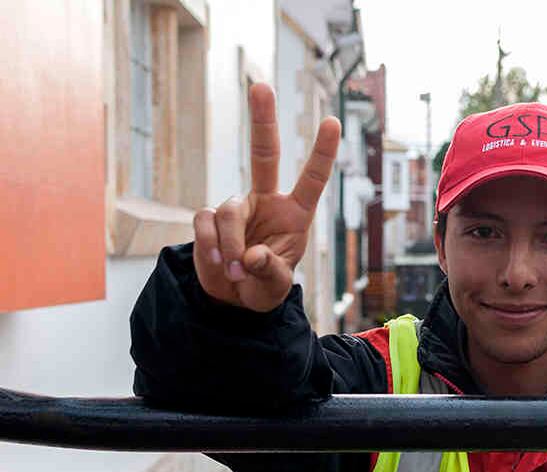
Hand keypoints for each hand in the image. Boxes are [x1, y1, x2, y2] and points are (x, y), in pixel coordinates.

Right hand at [193, 83, 341, 311]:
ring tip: (236, 270)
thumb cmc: (264, 288)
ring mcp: (237, 208)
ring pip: (229, 210)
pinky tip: (218, 264)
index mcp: (294, 215)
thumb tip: (251, 256)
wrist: (232, 301)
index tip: (332, 121)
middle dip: (262, 120)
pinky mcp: (208, 219)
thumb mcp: (274, 287)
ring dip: (231, 244)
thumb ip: (268, 271)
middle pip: (264, 154)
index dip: (322, 152)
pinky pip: (205, 223)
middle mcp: (266, 202)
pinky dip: (212, 246)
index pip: (312, 180)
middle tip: (261, 85)